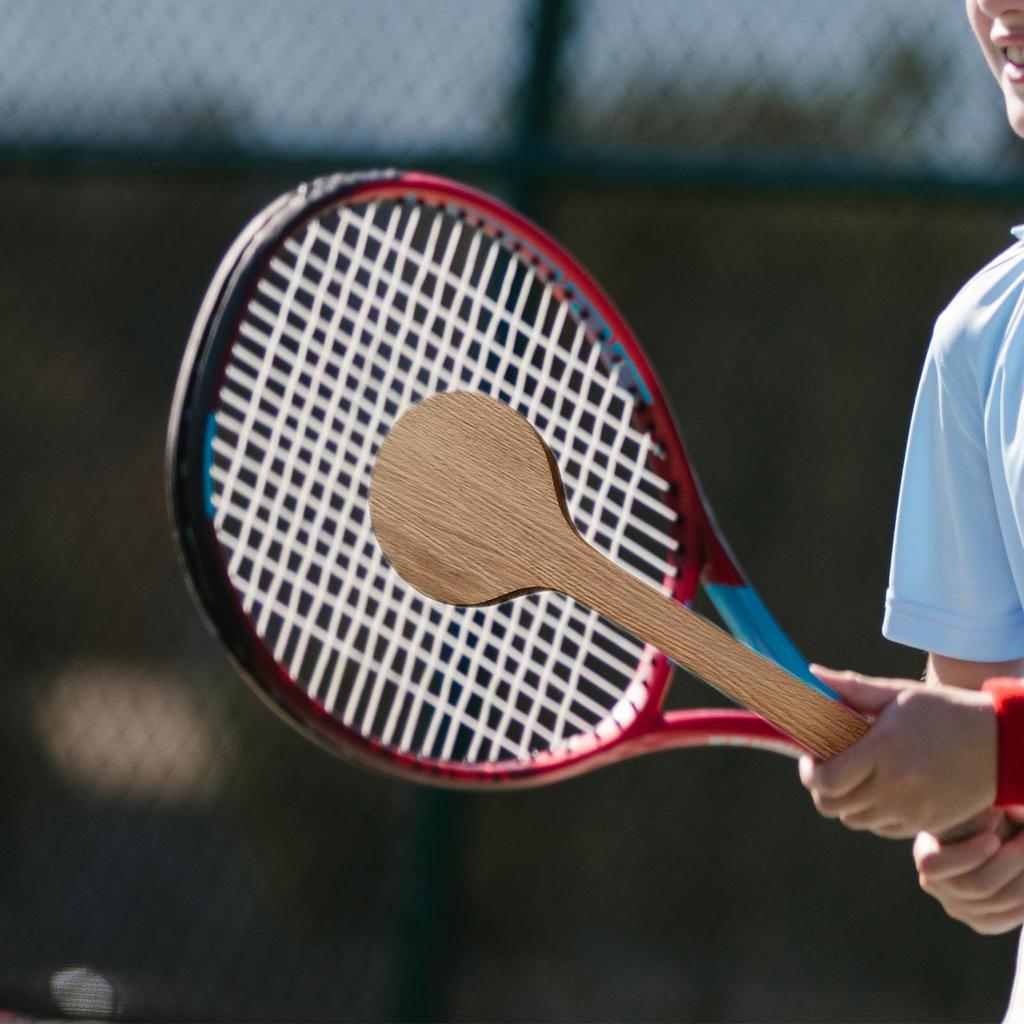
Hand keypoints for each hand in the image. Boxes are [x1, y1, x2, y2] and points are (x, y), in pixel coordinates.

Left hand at [799, 666, 996, 838]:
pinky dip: (872, 814)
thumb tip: (812, 673)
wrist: (1003, 744)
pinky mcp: (926, 824)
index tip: (812, 756)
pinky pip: (882, 829)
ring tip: (855, 777)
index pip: (826, 781)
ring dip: (846, 801)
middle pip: (832, 807)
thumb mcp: (899, 693)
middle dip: (822, 788)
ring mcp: (911, 810)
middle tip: (828, 768)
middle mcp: (894, 786)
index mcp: (883, 751)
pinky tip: (879, 790)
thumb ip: (853, 688)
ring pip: (855, 821)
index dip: (809, 772)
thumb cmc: (946, 711)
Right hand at [915, 808, 1023, 933]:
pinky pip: (1010, 916)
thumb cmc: (979, 818)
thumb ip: (984, 811)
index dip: (967, 854)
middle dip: (1012, 860)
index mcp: (925, 853)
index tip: (993, 836)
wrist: (983, 840)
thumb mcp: (976, 809)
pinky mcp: (983, 923)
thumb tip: (998, 813)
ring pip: (1000, 901)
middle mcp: (935, 885)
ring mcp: (958, 907)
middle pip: (977, 885)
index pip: (935, 865)